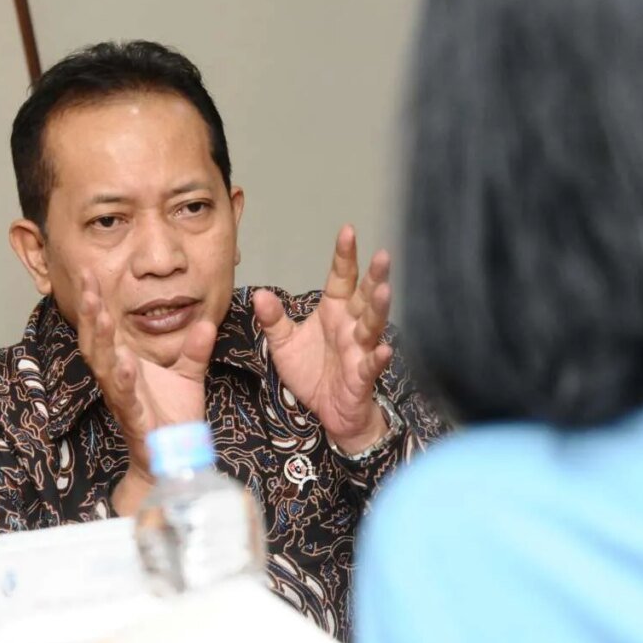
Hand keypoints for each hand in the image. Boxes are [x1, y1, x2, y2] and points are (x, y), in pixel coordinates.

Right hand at [76, 273, 214, 513]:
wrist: (176, 457)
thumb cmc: (174, 417)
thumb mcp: (189, 375)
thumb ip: (195, 349)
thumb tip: (206, 322)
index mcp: (125, 364)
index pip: (106, 328)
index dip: (97, 302)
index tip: (91, 274)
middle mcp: (117, 378)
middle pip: (95, 340)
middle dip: (89, 311)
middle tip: (86, 282)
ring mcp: (122, 398)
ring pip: (102, 364)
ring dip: (100, 339)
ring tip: (99, 313)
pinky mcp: (133, 418)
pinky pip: (124, 397)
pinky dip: (122, 379)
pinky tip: (123, 362)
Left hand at [252, 225, 392, 455]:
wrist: (327, 411)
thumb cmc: (312, 372)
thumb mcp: (283, 344)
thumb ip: (273, 319)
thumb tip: (259, 295)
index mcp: (333, 311)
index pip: (341, 278)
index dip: (345, 256)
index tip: (348, 231)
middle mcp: (350, 326)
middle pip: (364, 296)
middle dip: (374, 276)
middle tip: (382, 255)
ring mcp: (359, 350)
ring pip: (372, 325)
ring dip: (379, 309)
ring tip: (384, 291)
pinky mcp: (362, 376)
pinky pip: (370, 365)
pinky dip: (377, 357)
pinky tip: (383, 349)